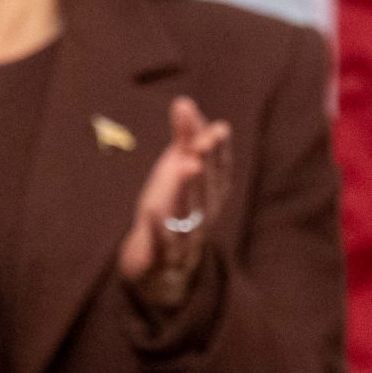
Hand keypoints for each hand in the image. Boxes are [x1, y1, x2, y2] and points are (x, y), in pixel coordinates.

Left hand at [117, 96, 232, 309]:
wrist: (160, 269)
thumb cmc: (172, 212)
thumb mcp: (176, 174)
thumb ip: (183, 140)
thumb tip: (185, 102)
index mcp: (210, 196)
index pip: (220, 171)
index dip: (220, 150)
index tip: (219, 128)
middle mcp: (203, 216)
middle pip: (206, 188)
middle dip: (207, 163)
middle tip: (203, 140)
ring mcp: (184, 237)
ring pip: (188, 213)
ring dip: (188, 190)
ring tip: (187, 166)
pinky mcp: (161, 257)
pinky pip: (161, 244)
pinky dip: (158, 229)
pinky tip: (151, 211)